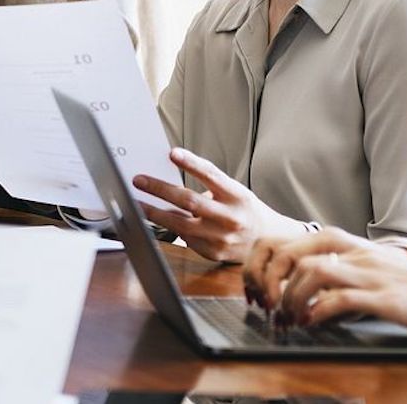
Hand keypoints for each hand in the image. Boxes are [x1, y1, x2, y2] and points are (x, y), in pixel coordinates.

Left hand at [131, 148, 305, 261]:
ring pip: (181, 224)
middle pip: (189, 200)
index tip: (172, 153)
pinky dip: (170, 229)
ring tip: (138, 203)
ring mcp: (222, 237)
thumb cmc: (244, 210)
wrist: (268, 242)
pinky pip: (186, 239)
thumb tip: (170, 177)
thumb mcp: (234, 192)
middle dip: (160, 189)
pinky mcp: (214, 252)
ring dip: (155, 213)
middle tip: (139, 180)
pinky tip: (158, 221)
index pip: (211, 175)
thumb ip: (209, 184)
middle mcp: (231, 216)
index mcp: (237, 195)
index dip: (191, 163)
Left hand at [245, 226, 385, 311]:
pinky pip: (341, 298)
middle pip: (291, 254)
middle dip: (270, 282)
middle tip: (267, 308)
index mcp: (344, 242)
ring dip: (291, 297)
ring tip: (288, 318)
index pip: (286, 242)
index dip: (262, 267)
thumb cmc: (404, 286)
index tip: (257, 292)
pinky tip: (311, 323)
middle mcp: (353, 251)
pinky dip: (318, 311)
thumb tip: (295, 287)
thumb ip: (332, 269)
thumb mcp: (363, 268)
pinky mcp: (383, 297)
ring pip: (312, 272)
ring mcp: (367, 272)